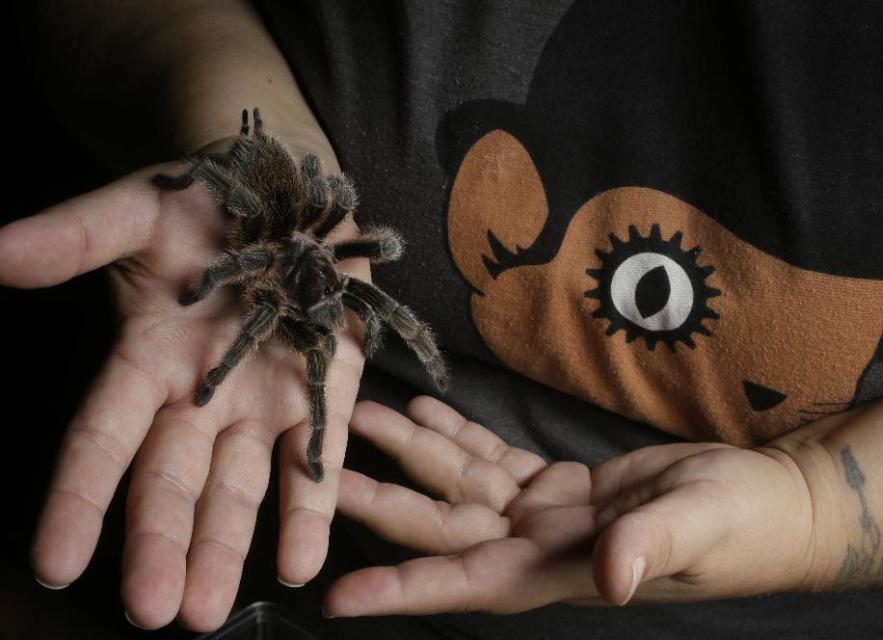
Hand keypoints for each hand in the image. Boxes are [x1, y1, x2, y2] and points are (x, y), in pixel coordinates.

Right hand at [2, 149, 366, 630]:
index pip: (102, 440)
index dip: (77, 498)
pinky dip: (311, 508)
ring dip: (227, 546)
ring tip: (210, 611)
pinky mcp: (326, 396)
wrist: (293, 194)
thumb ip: (71, 238)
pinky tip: (303, 562)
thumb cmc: (206, 204)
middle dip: (160, 544)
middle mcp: (204, 396)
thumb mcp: (136, 213)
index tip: (52, 561)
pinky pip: (318, 461)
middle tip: (153, 612)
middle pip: (172, 481)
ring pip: (240, 487)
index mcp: (148, 360)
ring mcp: (267, 402)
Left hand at [327, 397, 822, 614]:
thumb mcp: (702, 528)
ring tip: (360, 414)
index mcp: (560, 570)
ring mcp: (543, 514)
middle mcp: (536, 546)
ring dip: (410, 451)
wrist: (766, 501)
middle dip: (380, 500)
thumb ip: (651, 546)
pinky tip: (424, 407)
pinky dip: (456, 434)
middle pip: (441, 526)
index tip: (338, 596)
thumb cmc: (743, 524)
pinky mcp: (557, 483)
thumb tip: (611, 578)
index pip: (466, 584)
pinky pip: (491, 457)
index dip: (404, 589)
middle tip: (316, 467)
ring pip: (457, 483)